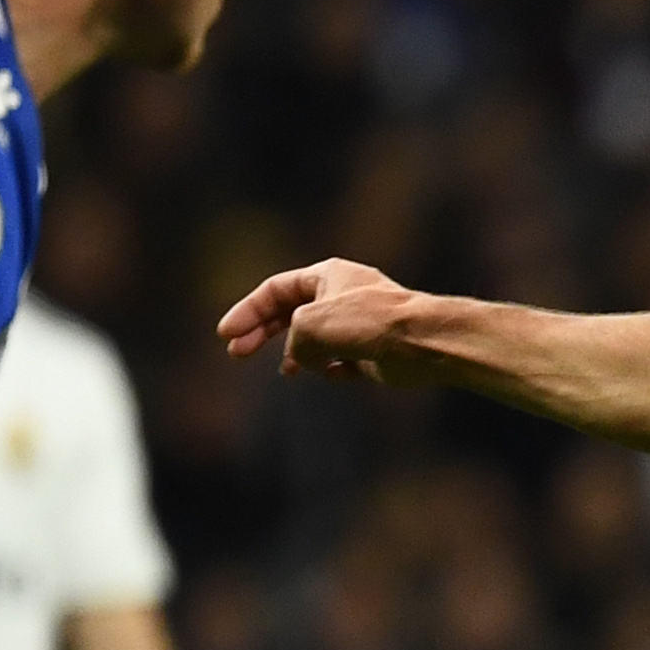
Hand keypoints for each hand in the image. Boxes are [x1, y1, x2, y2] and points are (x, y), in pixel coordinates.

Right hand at [215, 259, 441, 383]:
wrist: (423, 341)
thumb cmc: (369, 322)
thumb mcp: (310, 324)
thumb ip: (291, 338)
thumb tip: (299, 359)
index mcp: (327, 276)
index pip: (276, 290)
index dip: (247, 311)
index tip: (226, 334)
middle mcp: (342, 297)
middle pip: (291, 314)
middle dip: (262, 333)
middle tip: (236, 353)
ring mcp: (358, 325)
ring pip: (316, 341)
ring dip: (297, 355)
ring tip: (287, 371)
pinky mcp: (374, 354)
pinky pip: (342, 363)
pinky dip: (331, 369)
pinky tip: (330, 373)